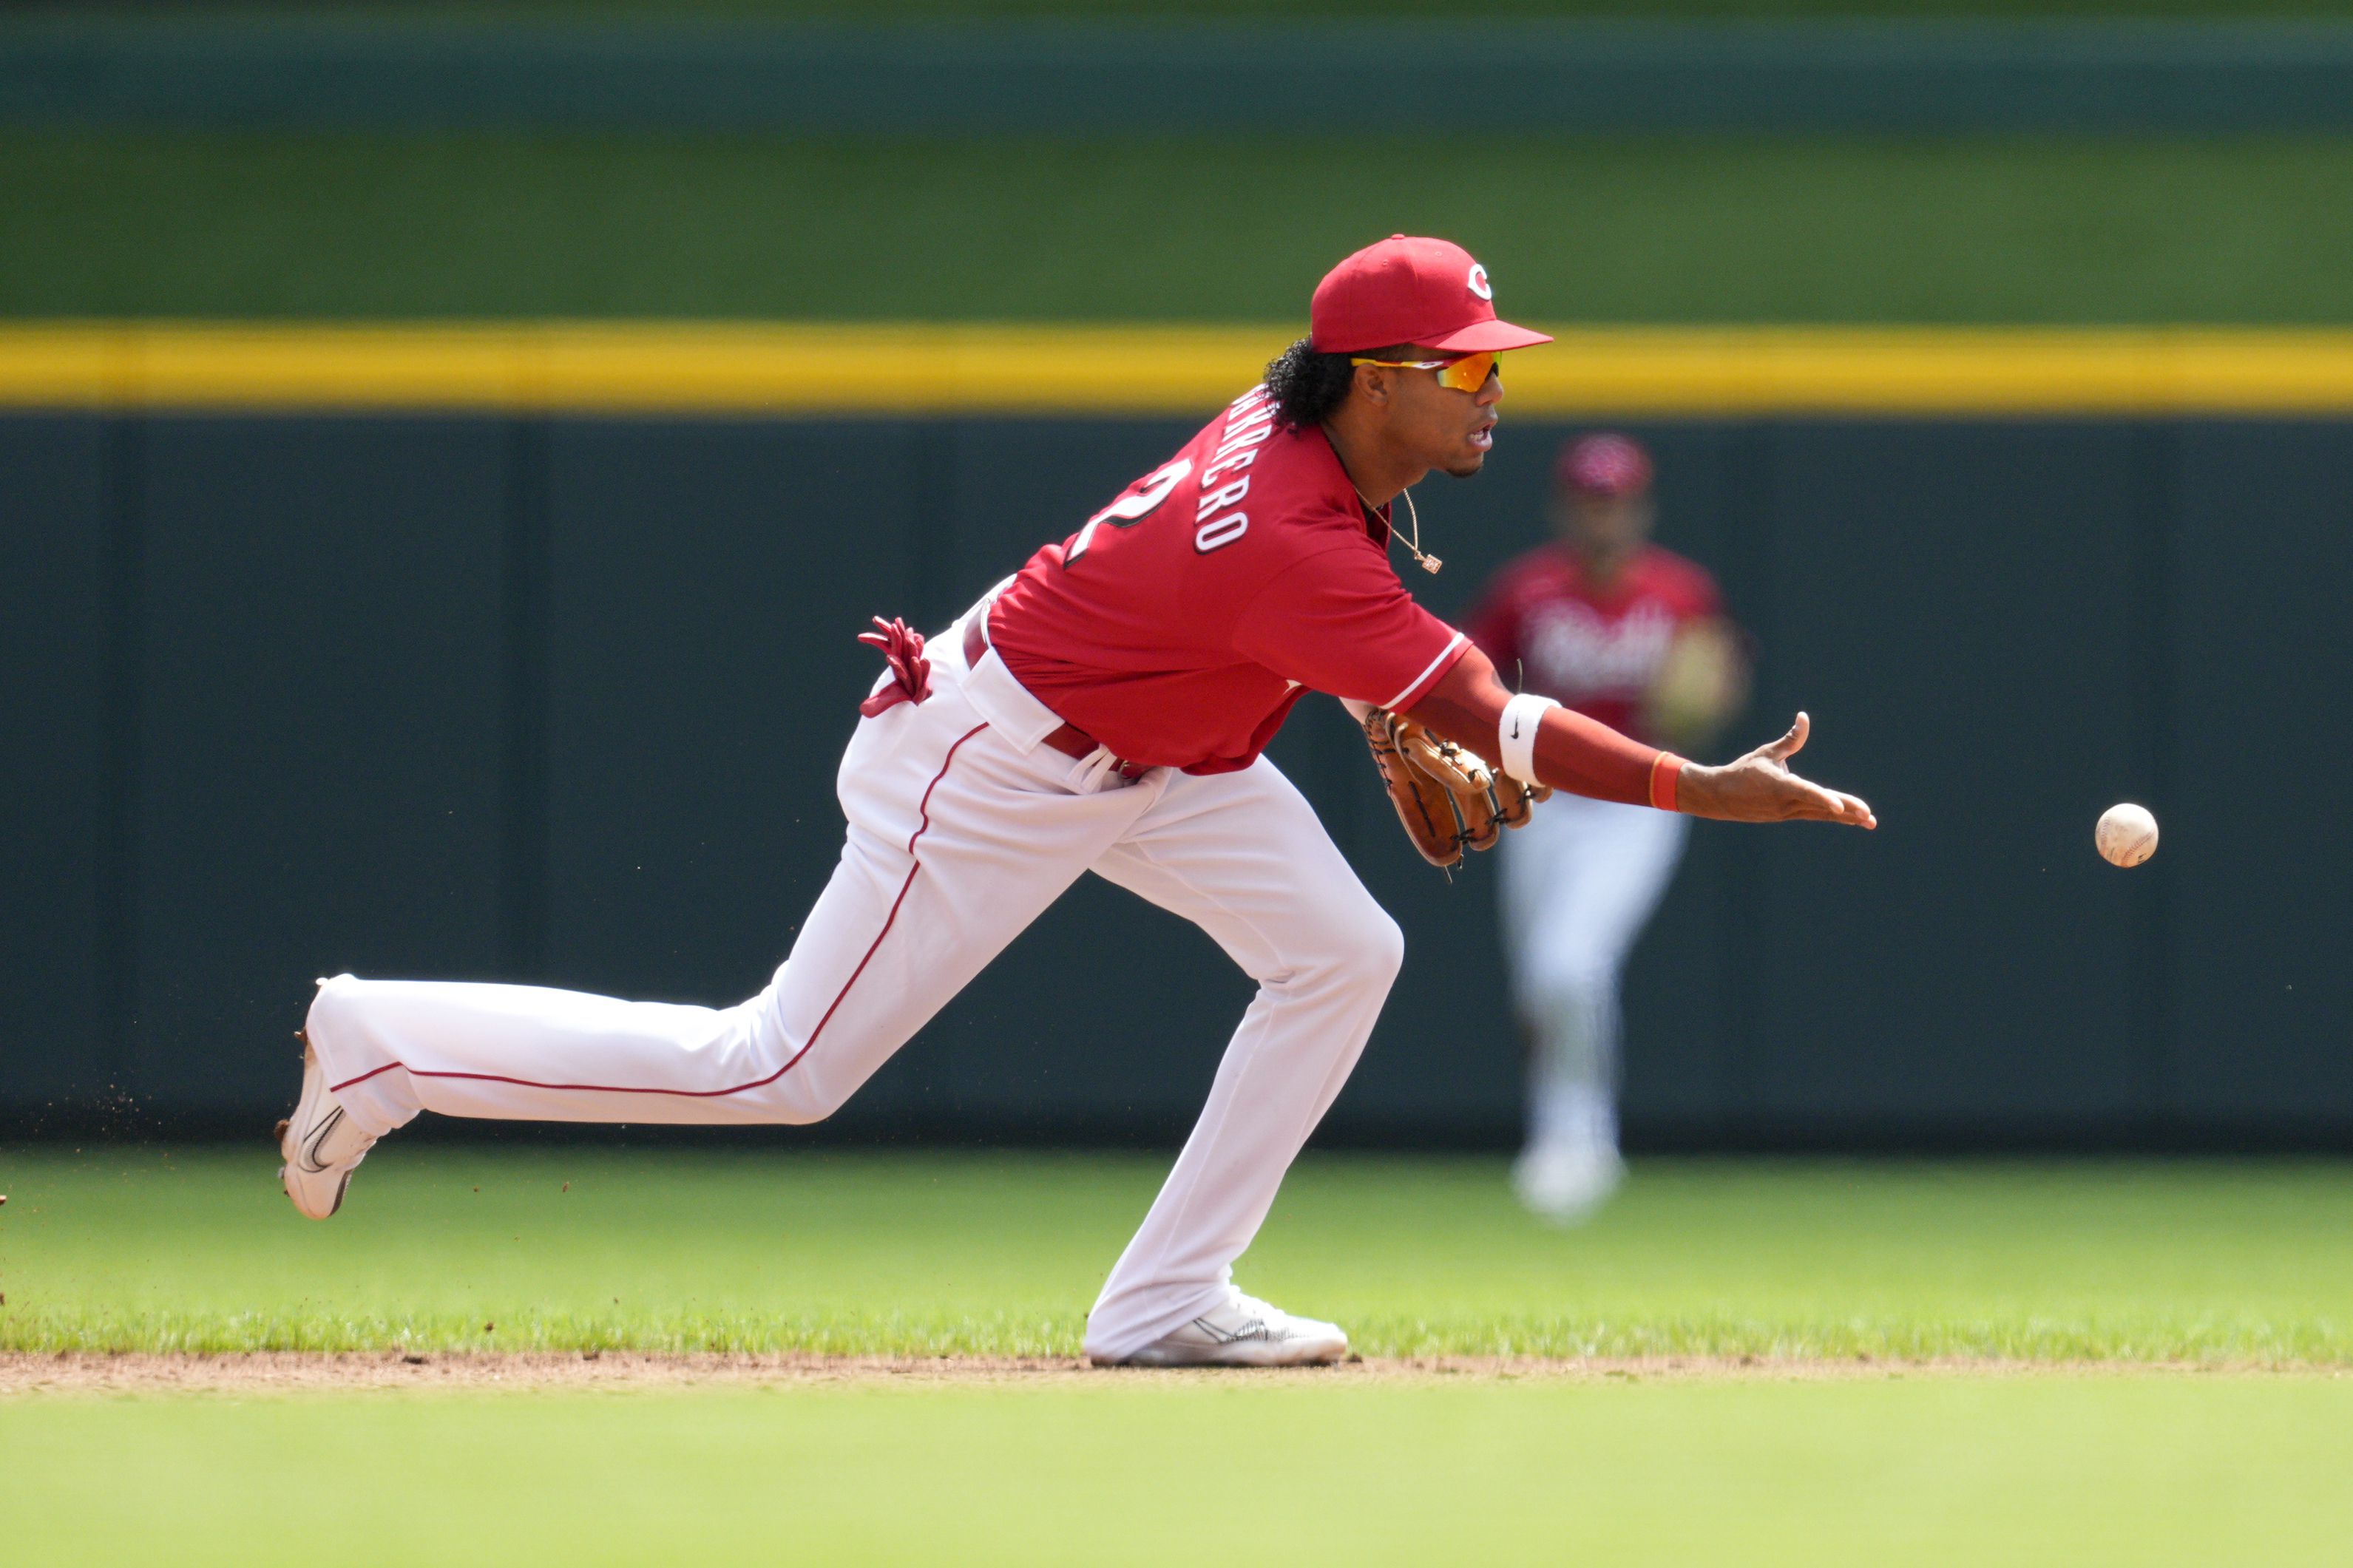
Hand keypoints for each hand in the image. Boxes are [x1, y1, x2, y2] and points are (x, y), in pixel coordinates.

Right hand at [1676, 713, 1876, 828]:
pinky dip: (1831, 815)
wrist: (1720, 797)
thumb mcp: (1767, 753)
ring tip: (1868, 821)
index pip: (1806, 793)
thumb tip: (1804, 717)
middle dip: (1846, 812)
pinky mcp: (1787, 816)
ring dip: (1846, 818)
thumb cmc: (1744, 770)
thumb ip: (1791, 739)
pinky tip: (1849, 817)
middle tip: (1868, 816)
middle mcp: (1785, 803)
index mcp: (1779, 786)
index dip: (1824, 799)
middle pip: (1821, 807)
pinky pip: (1813, 814)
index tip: (1840, 808)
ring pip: (1821, 814)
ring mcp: (1787, 813)